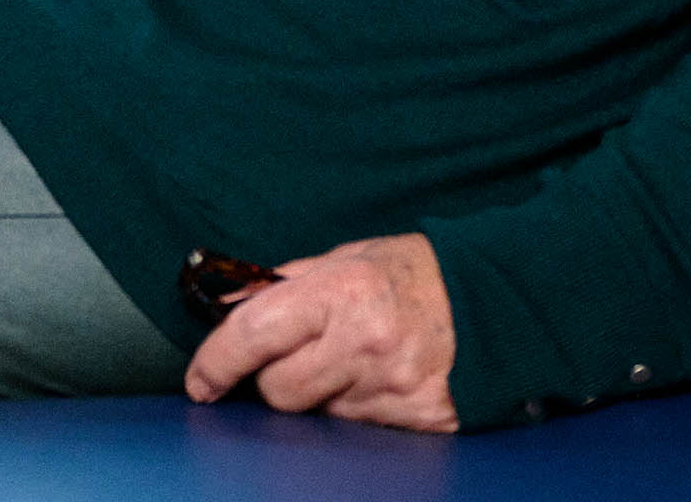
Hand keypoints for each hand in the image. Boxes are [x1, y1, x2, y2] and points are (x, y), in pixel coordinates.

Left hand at [183, 233, 456, 433]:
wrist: (489, 301)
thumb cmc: (407, 274)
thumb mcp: (342, 260)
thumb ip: (281, 287)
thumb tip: (223, 309)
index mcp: (341, 291)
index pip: (254, 332)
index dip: (216, 361)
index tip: (201, 382)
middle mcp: (366, 341)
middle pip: (280, 390)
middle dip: (276, 378)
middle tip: (304, 353)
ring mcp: (393, 386)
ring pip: (316, 415)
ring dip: (319, 396)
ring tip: (350, 363)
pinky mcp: (417, 418)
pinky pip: (357, 430)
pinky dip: (355, 411)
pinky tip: (377, 383)